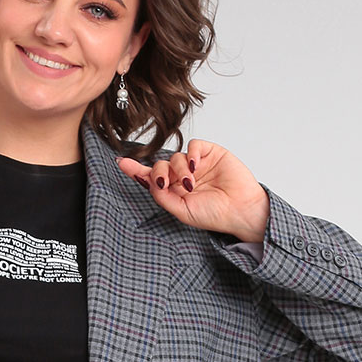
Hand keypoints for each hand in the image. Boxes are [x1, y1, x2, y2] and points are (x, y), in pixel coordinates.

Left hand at [116, 139, 269, 242]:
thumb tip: (148, 180)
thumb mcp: (181, 211)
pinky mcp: (211, 153)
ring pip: (175, 156)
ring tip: (190, 183)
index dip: (136, 170)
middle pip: (160, 164)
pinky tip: (194, 165)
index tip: (121, 162)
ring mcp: (197, 164)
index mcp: (175, 191)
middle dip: (159, 171)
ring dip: (178, 168)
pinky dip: (190, 153)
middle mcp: (183, 176)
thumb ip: (162, 196)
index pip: (152, 178)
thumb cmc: (214, 215)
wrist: (241, 210)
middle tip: (165, 182)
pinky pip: (193, 146)